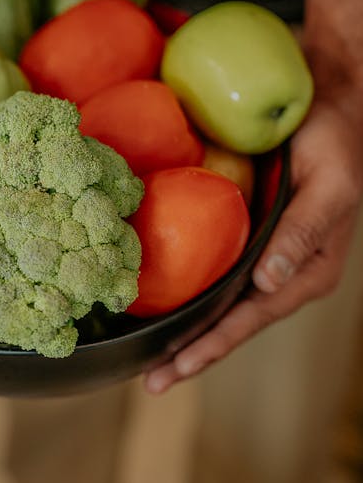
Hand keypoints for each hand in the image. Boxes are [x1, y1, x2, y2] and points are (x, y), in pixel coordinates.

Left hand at [144, 95, 362, 393]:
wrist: (326, 98)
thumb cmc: (334, 140)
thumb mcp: (330, 184)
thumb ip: (304, 231)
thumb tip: (270, 284)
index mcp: (308, 271)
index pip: (254, 318)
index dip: (216, 344)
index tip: (180, 366)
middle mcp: (281, 271)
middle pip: (231, 322)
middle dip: (193, 354)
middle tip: (151, 383)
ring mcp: (260, 254)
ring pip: (218, 302)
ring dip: (185, 330)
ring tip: (147, 360)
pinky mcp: (241, 231)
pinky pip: (210, 266)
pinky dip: (183, 287)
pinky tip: (153, 298)